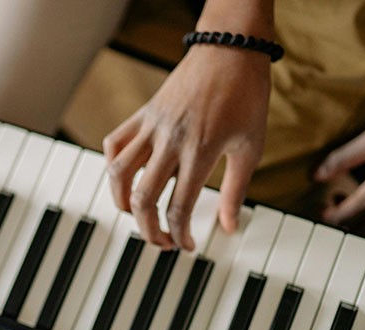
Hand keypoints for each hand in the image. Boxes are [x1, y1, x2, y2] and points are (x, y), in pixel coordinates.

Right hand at [103, 46, 270, 250]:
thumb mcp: (250, 147)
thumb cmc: (246, 96)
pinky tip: (127, 178)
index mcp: (199, 152)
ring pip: (117, 173)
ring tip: (137, 215)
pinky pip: (114, 143)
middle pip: (142, 199)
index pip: (178, 207)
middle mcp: (170, 141)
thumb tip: (228, 227)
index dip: (179, 234)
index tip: (186, 245)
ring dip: (122, 202)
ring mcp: (151, 127)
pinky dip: (114, 165)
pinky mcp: (143, 114)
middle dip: (147, 230)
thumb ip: (236, 191)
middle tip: (160, 241)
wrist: (230, 50)